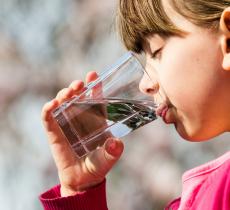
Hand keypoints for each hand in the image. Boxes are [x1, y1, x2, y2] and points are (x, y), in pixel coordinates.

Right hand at [41, 71, 123, 195]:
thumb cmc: (98, 165)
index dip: (95, 86)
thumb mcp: (109, 157)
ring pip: (63, 102)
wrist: (83, 180)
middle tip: (79, 84)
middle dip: (77, 87)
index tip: (93, 74)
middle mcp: (81, 118)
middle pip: (77, 97)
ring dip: (64, 94)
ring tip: (68, 92)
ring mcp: (66, 123)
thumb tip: (117, 143)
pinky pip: (49, 118)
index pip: (95, 99)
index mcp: (96, 119)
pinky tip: (52, 104)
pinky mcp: (54, 132)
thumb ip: (114, 151)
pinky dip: (48, 110)